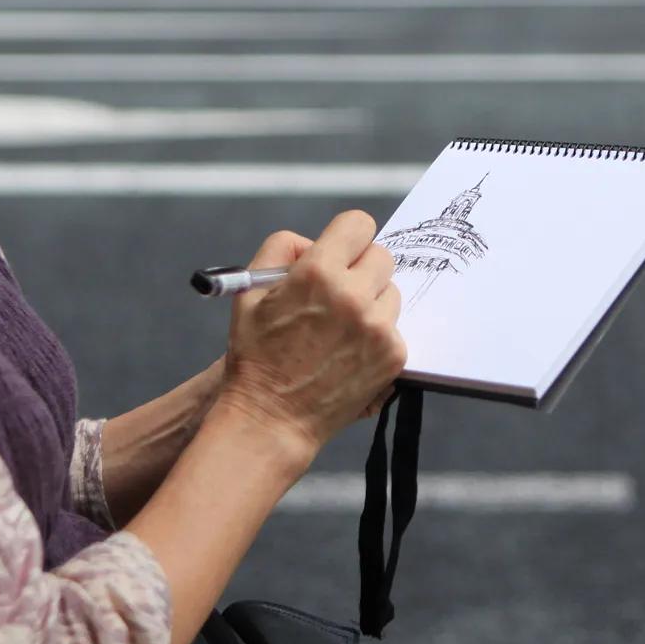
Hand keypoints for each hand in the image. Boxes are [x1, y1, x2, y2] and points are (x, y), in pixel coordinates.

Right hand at [216, 211, 406, 456]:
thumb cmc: (256, 356)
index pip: (359, 224)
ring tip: (340, 328)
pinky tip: (349, 352)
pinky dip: (377, 335)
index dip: (347, 237)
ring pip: (391, 292)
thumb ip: (282, 249)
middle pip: (382, 256)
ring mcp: (377, 328)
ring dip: (371, 302)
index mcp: (317, 274)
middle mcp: (353, 296)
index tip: (342, 251)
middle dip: (361, 269)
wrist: (271, 418)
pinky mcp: (393, 355)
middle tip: (340, 293)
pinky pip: (395, 327)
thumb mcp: (249, 292)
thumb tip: (315, 241)